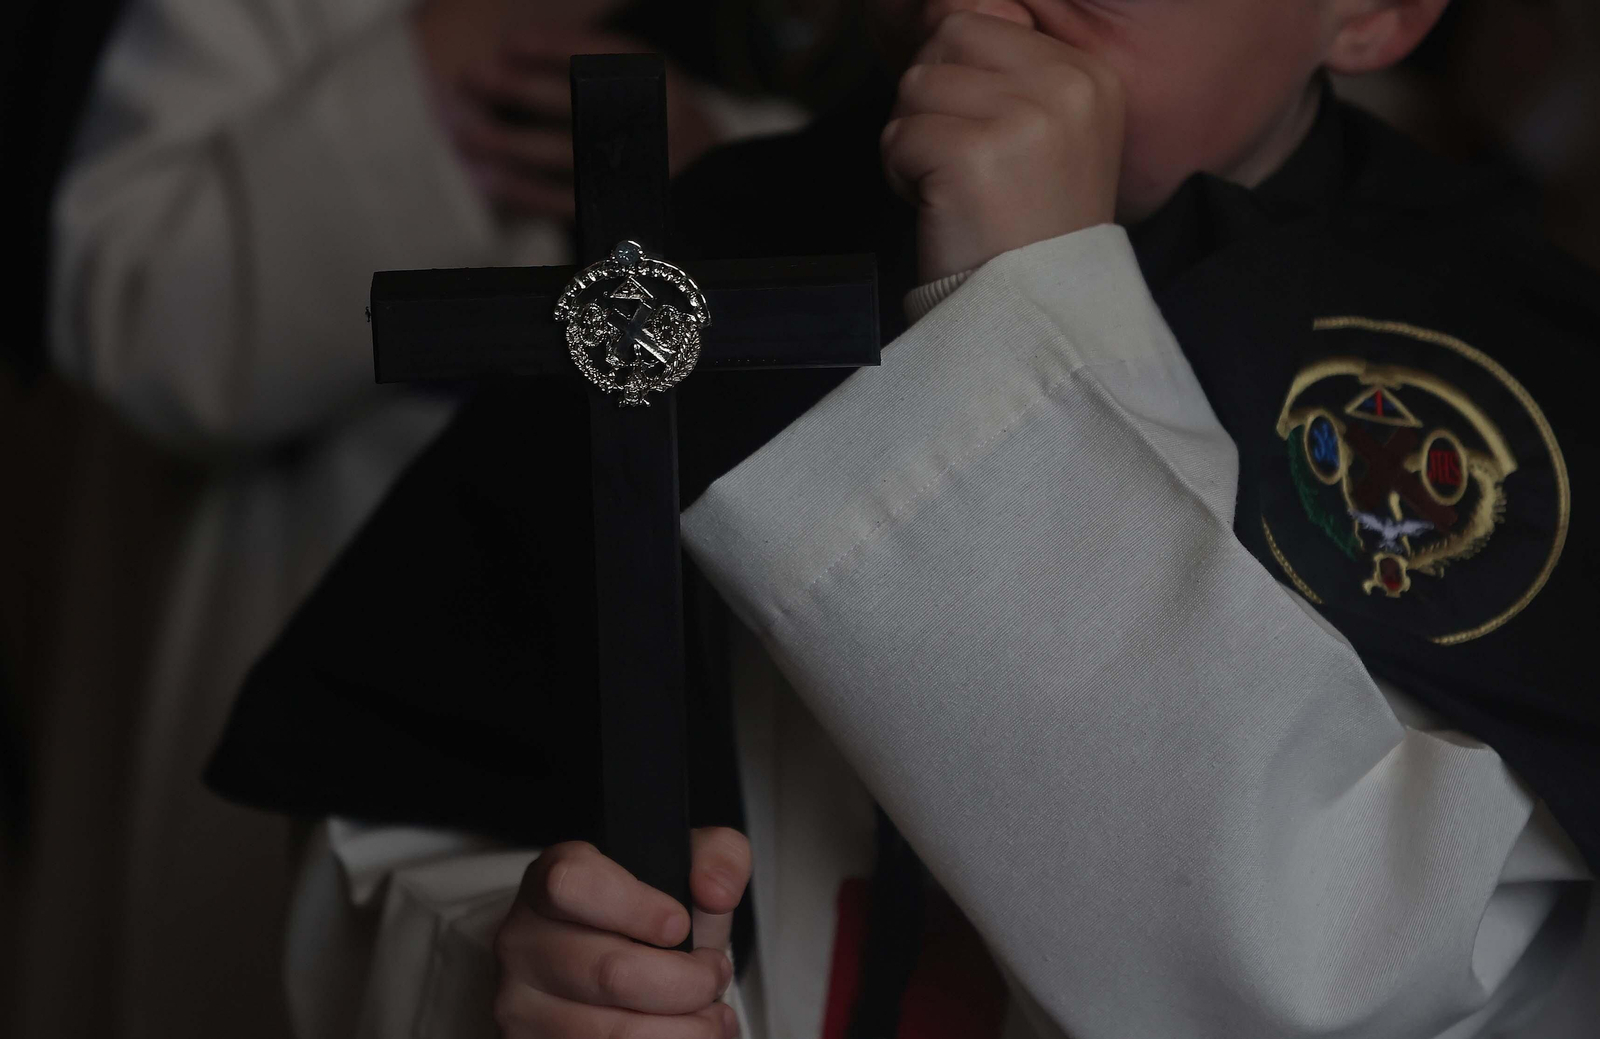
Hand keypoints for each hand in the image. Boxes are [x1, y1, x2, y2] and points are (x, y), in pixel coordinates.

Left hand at [417, 16, 720, 222]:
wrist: (709, 188)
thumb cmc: (658, 123)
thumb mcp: (644, 77)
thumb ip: (594, 62)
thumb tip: (517, 45)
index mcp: (659, 82)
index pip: (602, 57)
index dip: (553, 48)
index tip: (511, 42)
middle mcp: (653, 124)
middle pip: (578, 103)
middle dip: (520, 89)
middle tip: (473, 77)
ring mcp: (637, 171)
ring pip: (564, 154)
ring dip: (509, 144)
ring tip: (466, 133)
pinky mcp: (620, 211)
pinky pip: (564, 200)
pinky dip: (524, 192)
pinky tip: (490, 180)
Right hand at [493, 827, 750, 1037]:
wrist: (610, 965)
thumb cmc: (644, 916)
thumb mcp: (686, 868)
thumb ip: (717, 857)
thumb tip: (717, 891)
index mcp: (554, 880)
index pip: (571, 884)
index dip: (636, 908)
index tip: (679, 925)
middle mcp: (525, 941)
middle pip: (608, 973)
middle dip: (686, 982)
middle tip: (712, 975)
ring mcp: (523, 1002)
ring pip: (612, 1032)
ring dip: (684, 1030)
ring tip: (710, 1016)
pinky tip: (685, 1035)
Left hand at [881, 10, 1124, 282]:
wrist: (1038, 315)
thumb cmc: (1027, 231)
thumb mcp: (1042, 133)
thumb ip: (1000, 71)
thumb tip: (935, 12)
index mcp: (1089, 73)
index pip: (978, 18)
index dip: (955, 77)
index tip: (982, 139)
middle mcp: (1066, 86)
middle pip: (944, 40)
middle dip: (931, 100)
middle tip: (963, 164)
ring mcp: (1024, 118)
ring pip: (914, 86)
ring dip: (914, 141)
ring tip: (957, 190)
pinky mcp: (974, 156)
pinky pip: (898, 135)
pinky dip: (901, 176)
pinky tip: (943, 210)